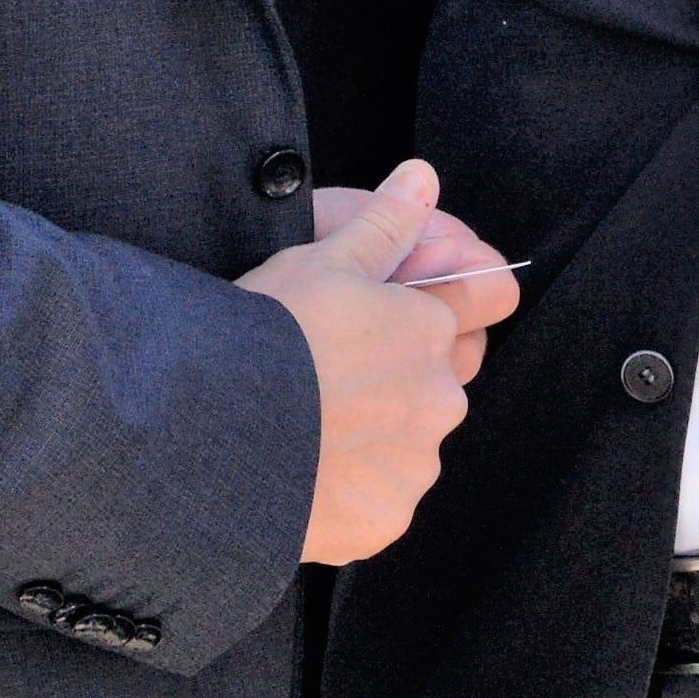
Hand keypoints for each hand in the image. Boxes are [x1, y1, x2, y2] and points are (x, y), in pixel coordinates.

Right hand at [238, 159, 500, 563]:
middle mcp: (440, 399)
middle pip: (443, 376)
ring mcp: (414, 466)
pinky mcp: (384, 520)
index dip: (455, 296)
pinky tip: (304, 472)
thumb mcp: (321, 261)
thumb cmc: (267, 334)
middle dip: (406, 371)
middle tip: (335, 370)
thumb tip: (425, 177)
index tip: (414, 306)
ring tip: (309, 426)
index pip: (487, 298)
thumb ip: (385, 223)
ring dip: (378, 434)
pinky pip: (379, 499)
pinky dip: (352, 489)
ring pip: (412, 442)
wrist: (211, 435)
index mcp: (431, 328)